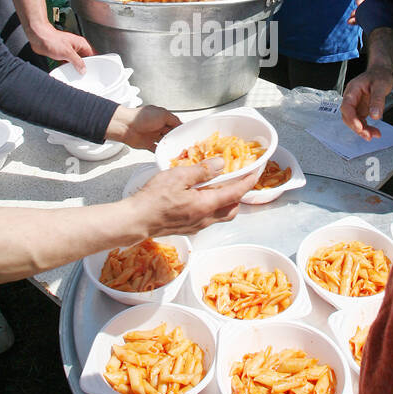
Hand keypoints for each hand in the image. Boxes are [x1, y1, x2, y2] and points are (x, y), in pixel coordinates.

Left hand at [26, 23, 93, 68]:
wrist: (38, 37)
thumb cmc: (52, 39)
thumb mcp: (68, 53)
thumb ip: (77, 62)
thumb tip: (83, 69)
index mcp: (80, 43)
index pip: (91, 54)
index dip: (92, 62)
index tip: (92, 70)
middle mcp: (75, 46)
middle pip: (83, 59)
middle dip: (82, 66)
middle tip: (82, 73)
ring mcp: (68, 50)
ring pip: (74, 61)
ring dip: (73, 67)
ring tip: (73, 72)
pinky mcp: (61, 54)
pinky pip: (66, 62)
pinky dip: (66, 66)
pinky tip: (65, 70)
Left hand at [106, 104, 180, 151]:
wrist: (126, 126)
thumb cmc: (142, 117)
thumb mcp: (163, 114)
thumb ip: (173, 119)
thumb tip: (182, 124)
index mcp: (162, 117)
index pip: (175, 124)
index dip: (181, 129)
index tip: (188, 135)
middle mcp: (158, 126)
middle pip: (171, 134)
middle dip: (177, 138)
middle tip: (184, 144)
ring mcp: (152, 136)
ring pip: (164, 142)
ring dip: (170, 145)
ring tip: (177, 150)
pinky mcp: (147, 144)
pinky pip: (156, 149)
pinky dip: (161, 152)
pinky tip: (166, 154)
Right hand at [128, 160, 259, 235]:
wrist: (136, 221)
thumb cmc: (153, 198)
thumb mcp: (178, 177)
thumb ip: (201, 171)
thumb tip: (220, 164)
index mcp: (205, 205)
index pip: (235, 193)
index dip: (248, 182)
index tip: (255, 173)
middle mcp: (205, 219)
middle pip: (232, 209)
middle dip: (239, 195)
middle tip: (237, 180)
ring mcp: (197, 226)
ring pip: (221, 216)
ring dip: (226, 202)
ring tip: (219, 187)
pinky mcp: (188, 229)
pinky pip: (208, 219)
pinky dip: (212, 208)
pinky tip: (201, 198)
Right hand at [340, 66, 392, 140]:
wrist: (380, 72)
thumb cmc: (379, 75)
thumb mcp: (381, 85)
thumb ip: (377, 100)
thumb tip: (375, 115)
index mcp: (352, 90)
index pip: (347, 106)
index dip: (351, 118)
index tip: (360, 127)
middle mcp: (351, 98)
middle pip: (348, 116)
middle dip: (357, 127)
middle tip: (368, 135)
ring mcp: (356, 104)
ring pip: (354, 121)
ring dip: (362, 130)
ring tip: (374, 135)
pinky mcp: (361, 109)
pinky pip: (361, 121)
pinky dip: (366, 128)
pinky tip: (374, 132)